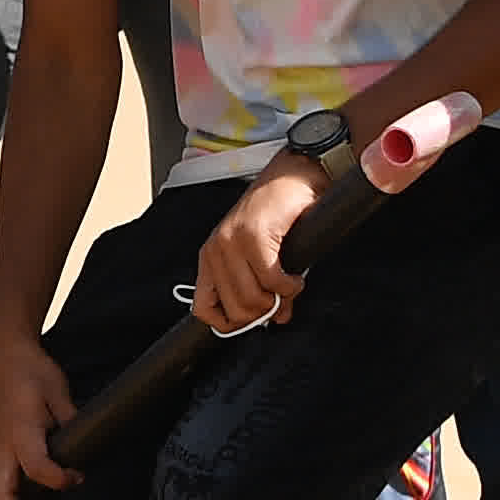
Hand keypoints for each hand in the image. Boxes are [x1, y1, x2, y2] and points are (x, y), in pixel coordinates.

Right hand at [0, 326, 78, 499]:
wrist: (7, 358)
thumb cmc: (34, 372)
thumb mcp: (59, 391)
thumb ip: (69, 419)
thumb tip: (83, 444)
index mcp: (21, 431)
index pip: (37, 467)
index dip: (59, 479)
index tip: (78, 478)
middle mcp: (3, 447)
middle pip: (0, 494)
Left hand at [191, 159, 324, 333]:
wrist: (293, 176)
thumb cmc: (277, 213)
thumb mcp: (261, 255)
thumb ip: (263, 289)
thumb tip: (277, 319)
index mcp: (210, 258)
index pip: (204, 310)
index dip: (231, 324)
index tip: (256, 320)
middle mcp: (215, 251)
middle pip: (236, 311)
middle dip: (265, 313)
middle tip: (282, 300)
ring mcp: (232, 243)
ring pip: (253, 299)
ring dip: (280, 299)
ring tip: (291, 284)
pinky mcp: (255, 237)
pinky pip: (272, 281)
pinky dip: (290, 286)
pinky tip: (296, 276)